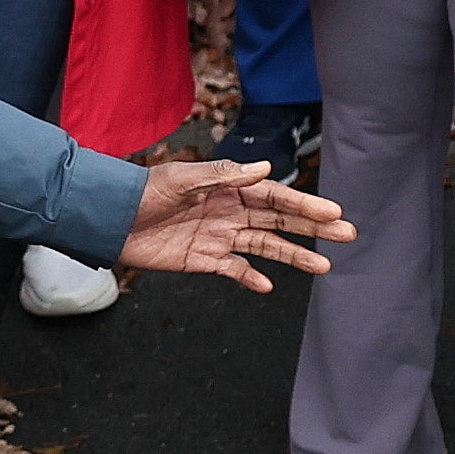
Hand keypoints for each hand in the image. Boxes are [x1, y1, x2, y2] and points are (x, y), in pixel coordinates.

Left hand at [116, 157, 347, 293]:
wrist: (107, 221)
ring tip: (324, 267)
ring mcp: (219, 237)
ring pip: (266, 246)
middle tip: (347, 234)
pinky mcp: (204, 259)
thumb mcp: (179, 178)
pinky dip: (251, 278)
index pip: (274, 195)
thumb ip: (221, 176)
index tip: (333, 212)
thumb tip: (264, 168)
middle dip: (313, 227)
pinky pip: (235, 270)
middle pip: (280, 220)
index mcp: (227, 188)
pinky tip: (267, 285)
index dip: (304, 203)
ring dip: (294, 256)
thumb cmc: (140, 193)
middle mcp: (230, 212)